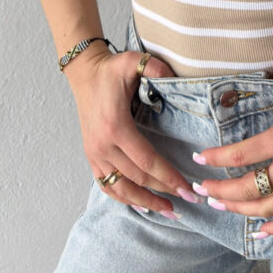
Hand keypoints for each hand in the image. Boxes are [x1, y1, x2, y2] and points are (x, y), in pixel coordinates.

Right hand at [66, 46, 199, 215]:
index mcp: (116, 128)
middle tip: (188, 201)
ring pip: (121, 188)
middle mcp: (103, 146)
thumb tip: (175, 74)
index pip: (147, 161)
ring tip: (168, 211)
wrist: (84, 74)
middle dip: (164, 192)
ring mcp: (95, 154)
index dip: (169, 177)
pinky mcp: (91, 156)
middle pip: (138, 178)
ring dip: (145, 202)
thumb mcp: (132, 62)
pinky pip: (106, 185)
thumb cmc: (110, 69)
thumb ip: (154, 67)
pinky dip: (123, 197)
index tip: (187, 188)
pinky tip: (140, 204)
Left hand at [189, 59, 272, 235]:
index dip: (214, 159)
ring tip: (221, 207)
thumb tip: (266, 68)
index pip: (239, 155)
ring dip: (239, 210)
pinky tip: (259, 232)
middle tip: (202, 189)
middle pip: (246, 188)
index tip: (199, 157)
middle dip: (219, 191)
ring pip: (265, 207)